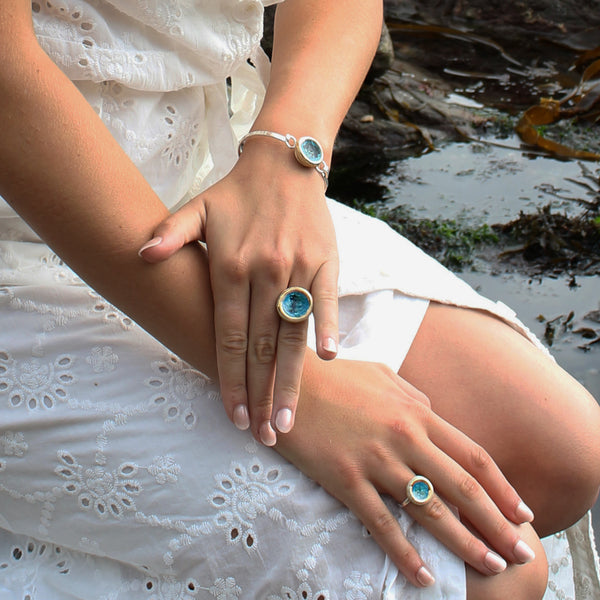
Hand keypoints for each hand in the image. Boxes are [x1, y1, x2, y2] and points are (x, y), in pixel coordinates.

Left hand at [138, 141, 338, 445]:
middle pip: (261, 346)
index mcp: (229, 267)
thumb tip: (139, 258)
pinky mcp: (326, 260)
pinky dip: (325, 328)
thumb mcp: (195, 208)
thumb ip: (168, 235)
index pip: (228, 337)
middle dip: (261, 394)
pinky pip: (326, 300)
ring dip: (291, 379)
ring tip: (290, 418)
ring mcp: (297, 267)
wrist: (283, 162)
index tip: (234, 416)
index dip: (229, 379)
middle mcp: (264, 272)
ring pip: (293, 334)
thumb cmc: (235, 193)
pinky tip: (325, 359)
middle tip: (265, 434)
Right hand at [276, 354, 536, 587]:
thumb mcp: (382, 374)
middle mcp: (405, 437)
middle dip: (497, 525)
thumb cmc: (335, 375)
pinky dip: (405, 554)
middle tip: (521, 554)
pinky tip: (424, 577)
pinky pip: (381, 524)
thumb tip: (433, 412)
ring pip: (430, 510)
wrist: (285, 380)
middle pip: (463, 488)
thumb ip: (413, 396)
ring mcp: (376, 460)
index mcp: (416, 412)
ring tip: (490, 567)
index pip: (473, 456)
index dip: (503, 488)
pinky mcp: (345, 478)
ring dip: (465, 544)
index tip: (522, 513)